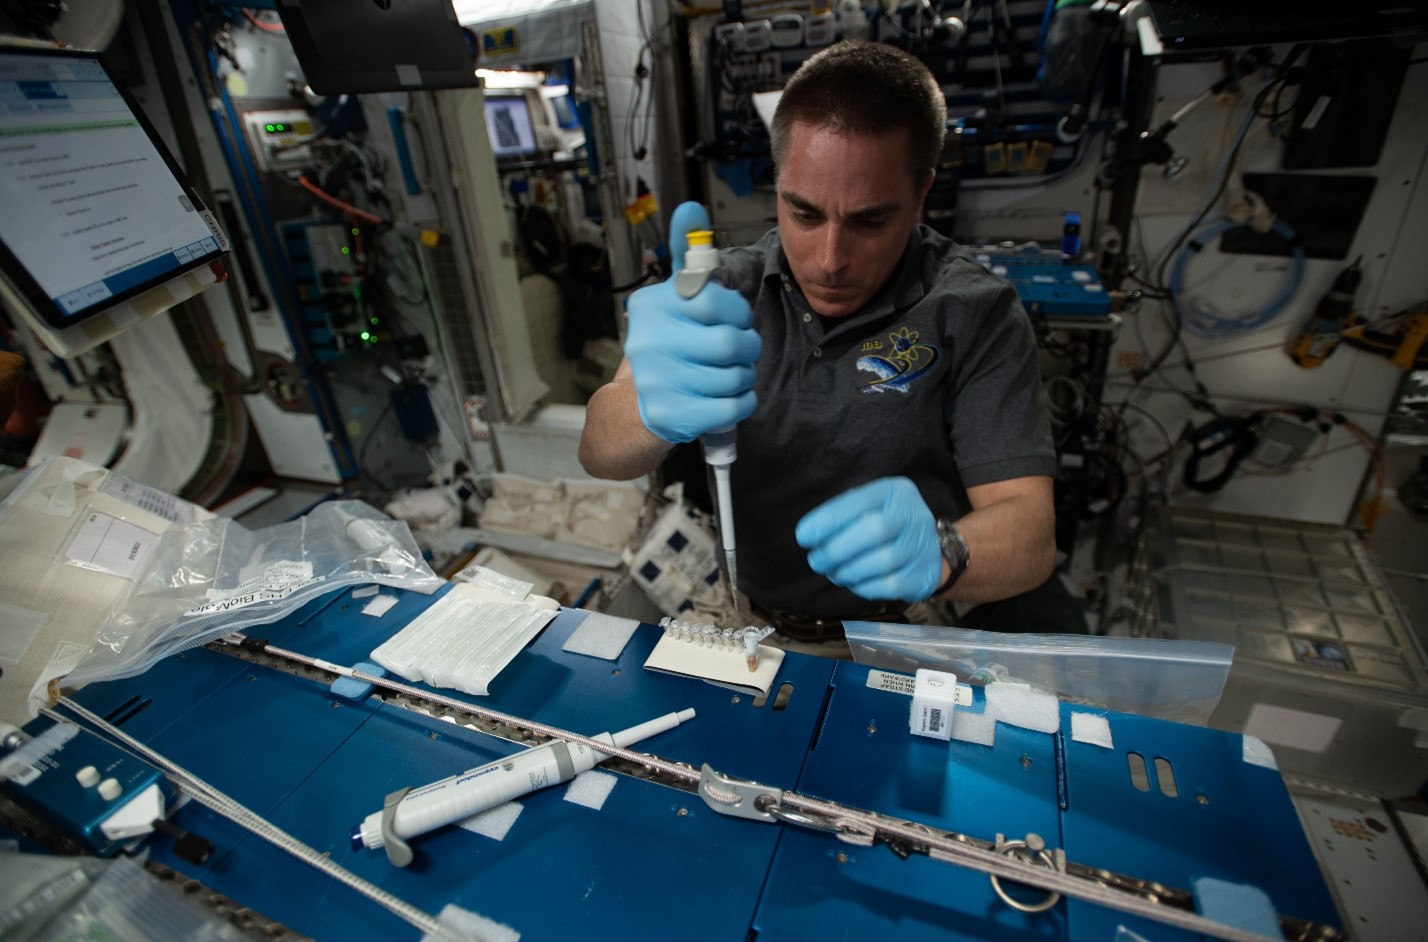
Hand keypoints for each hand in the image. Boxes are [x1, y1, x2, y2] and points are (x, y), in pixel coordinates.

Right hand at [624, 202, 760, 443]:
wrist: (637, 405)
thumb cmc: (670, 342)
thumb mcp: (674, 297)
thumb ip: (688, 256)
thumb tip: (691, 208)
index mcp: (652, 306)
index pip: (714, 301)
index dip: (736, 312)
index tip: (733, 318)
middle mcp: (647, 341)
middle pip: (729, 343)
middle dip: (747, 347)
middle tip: (742, 349)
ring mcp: (656, 381)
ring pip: (733, 377)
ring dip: (744, 376)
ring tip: (733, 373)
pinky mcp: (669, 415)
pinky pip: (730, 408)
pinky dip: (741, 402)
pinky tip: (732, 396)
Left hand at [795, 477, 942, 602]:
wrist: (925, 549)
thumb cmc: (884, 524)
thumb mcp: (867, 508)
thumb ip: (841, 516)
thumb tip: (809, 535)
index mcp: (895, 492)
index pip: (859, 502)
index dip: (828, 521)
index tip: (804, 536)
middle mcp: (914, 514)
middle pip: (873, 530)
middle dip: (837, 549)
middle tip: (817, 561)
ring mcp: (923, 545)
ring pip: (882, 562)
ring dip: (849, 571)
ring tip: (834, 572)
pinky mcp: (924, 574)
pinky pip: (890, 585)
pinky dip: (865, 587)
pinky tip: (854, 582)